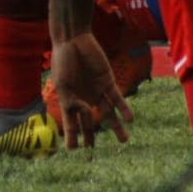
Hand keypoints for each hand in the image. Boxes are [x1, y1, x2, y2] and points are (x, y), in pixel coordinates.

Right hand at [49, 32, 132, 149]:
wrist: (73, 39)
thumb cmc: (63, 61)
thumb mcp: (63, 84)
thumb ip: (73, 101)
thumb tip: (85, 114)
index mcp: (70, 100)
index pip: (71, 122)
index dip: (72, 136)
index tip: (72, 149)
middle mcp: (85, 98)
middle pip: (90, 121)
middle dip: (91, 136)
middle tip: (94, 152)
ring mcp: (97, 90)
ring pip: (108, 113)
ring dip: (116, 127)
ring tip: (124, 140)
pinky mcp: (108, 81)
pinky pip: (118, 98)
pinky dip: (124, 109)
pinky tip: (130, 119)